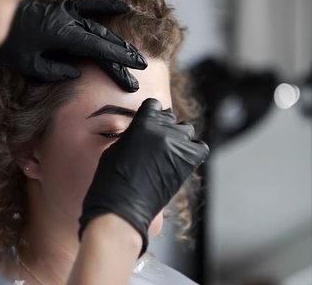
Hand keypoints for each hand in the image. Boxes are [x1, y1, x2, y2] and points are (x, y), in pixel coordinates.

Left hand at [0, 0, 146, 91]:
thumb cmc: (10, 44)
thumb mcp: (29, 64)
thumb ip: (55, 70)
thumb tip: (77, 72)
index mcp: (62, 34)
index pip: (98, 48)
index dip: (118, 58)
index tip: (134, 67)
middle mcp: (69, 21)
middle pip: (103, 40)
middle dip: (123, 55)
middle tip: (141, 68)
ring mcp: (68, 12)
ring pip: (100, 28)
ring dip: (118, 42)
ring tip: (134, 55)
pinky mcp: (65, 8)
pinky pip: (90, 7)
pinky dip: (107, 7)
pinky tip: (125, 7)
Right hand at [78, 99, 209, 255]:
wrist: (122, 206)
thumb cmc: (111, 180)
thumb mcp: (115, 147)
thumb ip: (133, 134)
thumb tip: (143, 132)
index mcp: (143, 122)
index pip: (154, 105)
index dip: (151, 113)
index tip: (150, 120)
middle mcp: (163, 130)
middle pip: (170, 118)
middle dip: (164, 126)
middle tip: (156, 142)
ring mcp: (177, 146)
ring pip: (186, 130)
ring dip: (179, 137)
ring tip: (169, 150)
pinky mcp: (187, 163)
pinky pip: (200, 148)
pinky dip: (194, 151)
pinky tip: (183, 158)